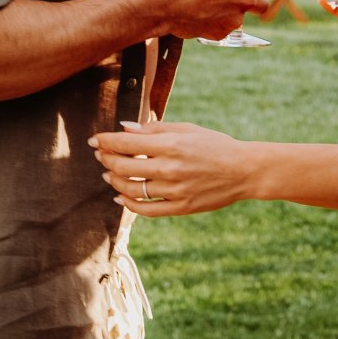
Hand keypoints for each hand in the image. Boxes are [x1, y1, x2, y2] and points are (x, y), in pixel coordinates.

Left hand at [90, 121, 251, 216]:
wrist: (243, 171)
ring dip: (115, 181)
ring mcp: (174, 191)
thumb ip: (154, 129)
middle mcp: (170, 169)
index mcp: (171, 145)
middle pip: (124, 166)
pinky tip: (121, 197)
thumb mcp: (187, 129)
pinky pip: (146, 210)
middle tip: (100, 155)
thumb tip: (124, 128)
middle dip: (106, 159)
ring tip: (109, 174)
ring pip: (131, 190)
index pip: (126, 143)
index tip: (94, 140)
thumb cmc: (214, 145)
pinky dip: (129, 204)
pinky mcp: (180, 208)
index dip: (106, 142)